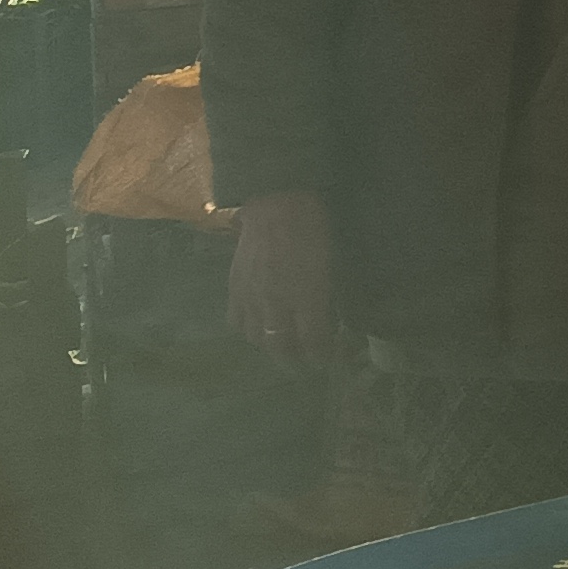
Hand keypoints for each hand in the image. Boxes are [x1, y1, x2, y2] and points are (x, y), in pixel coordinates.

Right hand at [227, 190, 333, 366]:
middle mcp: (277, 302)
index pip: (313, 341)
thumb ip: (329, 296)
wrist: (278, 203)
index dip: (320, 356)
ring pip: (257, 339)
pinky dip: (248, 330)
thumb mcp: (332, 263)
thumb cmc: (314, 228)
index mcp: (307, 296)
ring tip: (282, 347)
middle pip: (281, 348)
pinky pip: (236, 321)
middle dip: (294, 362)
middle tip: (303, 365)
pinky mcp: (235, 288)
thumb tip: (330, 320)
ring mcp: (252, 296)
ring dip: (271, 348)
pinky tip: (257, 328)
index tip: (326, 361)